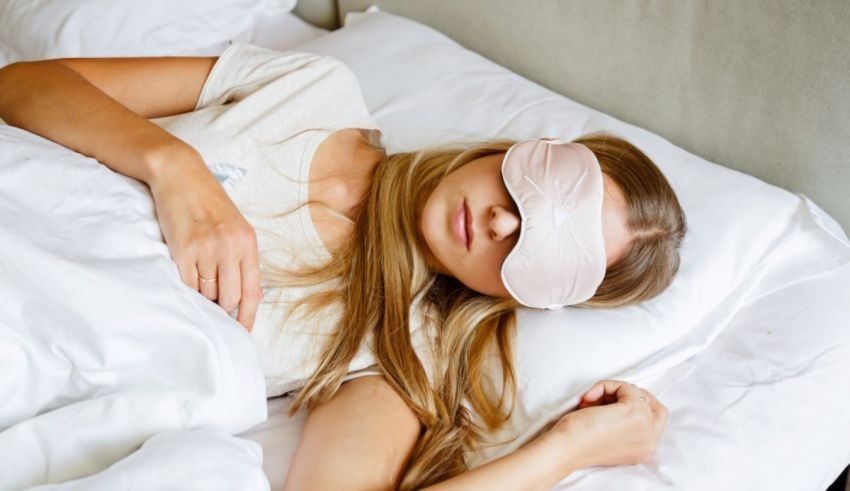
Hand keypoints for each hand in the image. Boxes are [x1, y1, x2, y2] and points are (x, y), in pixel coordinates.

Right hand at [147, 149, 262, 331]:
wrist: (180, 175)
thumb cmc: (209, 202)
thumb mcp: (236, 227)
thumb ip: (243, 259)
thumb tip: (247, 296)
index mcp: (248, 242)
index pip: (252, 290)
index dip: (247, 316)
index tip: (243, 332)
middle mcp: (230, 247)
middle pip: (229, 297)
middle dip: (221, 305)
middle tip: (213, 298)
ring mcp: (206, 249)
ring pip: (207, 293)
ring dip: (203, 293)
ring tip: (198, 274)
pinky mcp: (182, 250)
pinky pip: (187, 284)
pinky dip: (187, 285)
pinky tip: (186, 271)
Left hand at [550, 379, 666, 469]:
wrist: (566, 449)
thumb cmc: (577, 442)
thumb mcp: (609, 436)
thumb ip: (623, 423)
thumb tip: (620, 397)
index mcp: (644, 450)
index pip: (654, 422)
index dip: (634, 408)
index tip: (611, 404)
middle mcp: (649, 441)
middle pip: (655, 407)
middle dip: (632, 396)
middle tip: (607, 396)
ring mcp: (645, 427)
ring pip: (638, 394)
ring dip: (612, 391)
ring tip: (591, 401)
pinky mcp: (635, 411)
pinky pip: (624, 387)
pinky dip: (604, 386)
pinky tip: (588, 399)